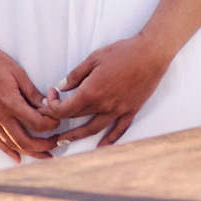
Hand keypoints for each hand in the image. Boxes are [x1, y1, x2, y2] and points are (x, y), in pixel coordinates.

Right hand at [0, 42, 58, 161]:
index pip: (36, 123)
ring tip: (44, 154)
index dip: (51, 124)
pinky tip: (17, 157)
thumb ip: (34, 94)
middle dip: (44, 145)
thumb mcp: (19, 74)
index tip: (58, 119)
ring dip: (29, 152)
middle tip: (56, 143)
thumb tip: (48, 107)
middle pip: (25, 141)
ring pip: (12, 144)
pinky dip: (8, 150)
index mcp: (10, 102)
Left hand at [40, 34, 172, 146]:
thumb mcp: (93, 58)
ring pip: (93, 129)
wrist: (150, 55)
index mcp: (91, 92)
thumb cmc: (122, 53)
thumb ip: (75, 75)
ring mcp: (118, 110)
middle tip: (50, 114)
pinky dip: (109, 140)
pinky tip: (101, 147)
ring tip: (64, 141)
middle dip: (60, 116)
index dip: (52, 104)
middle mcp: (103, 105)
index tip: (51, 94)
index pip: (64, 108)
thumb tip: (62, 87)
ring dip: (77, 136)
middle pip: (76, 117)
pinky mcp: (130, 111)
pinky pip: (118, 130)